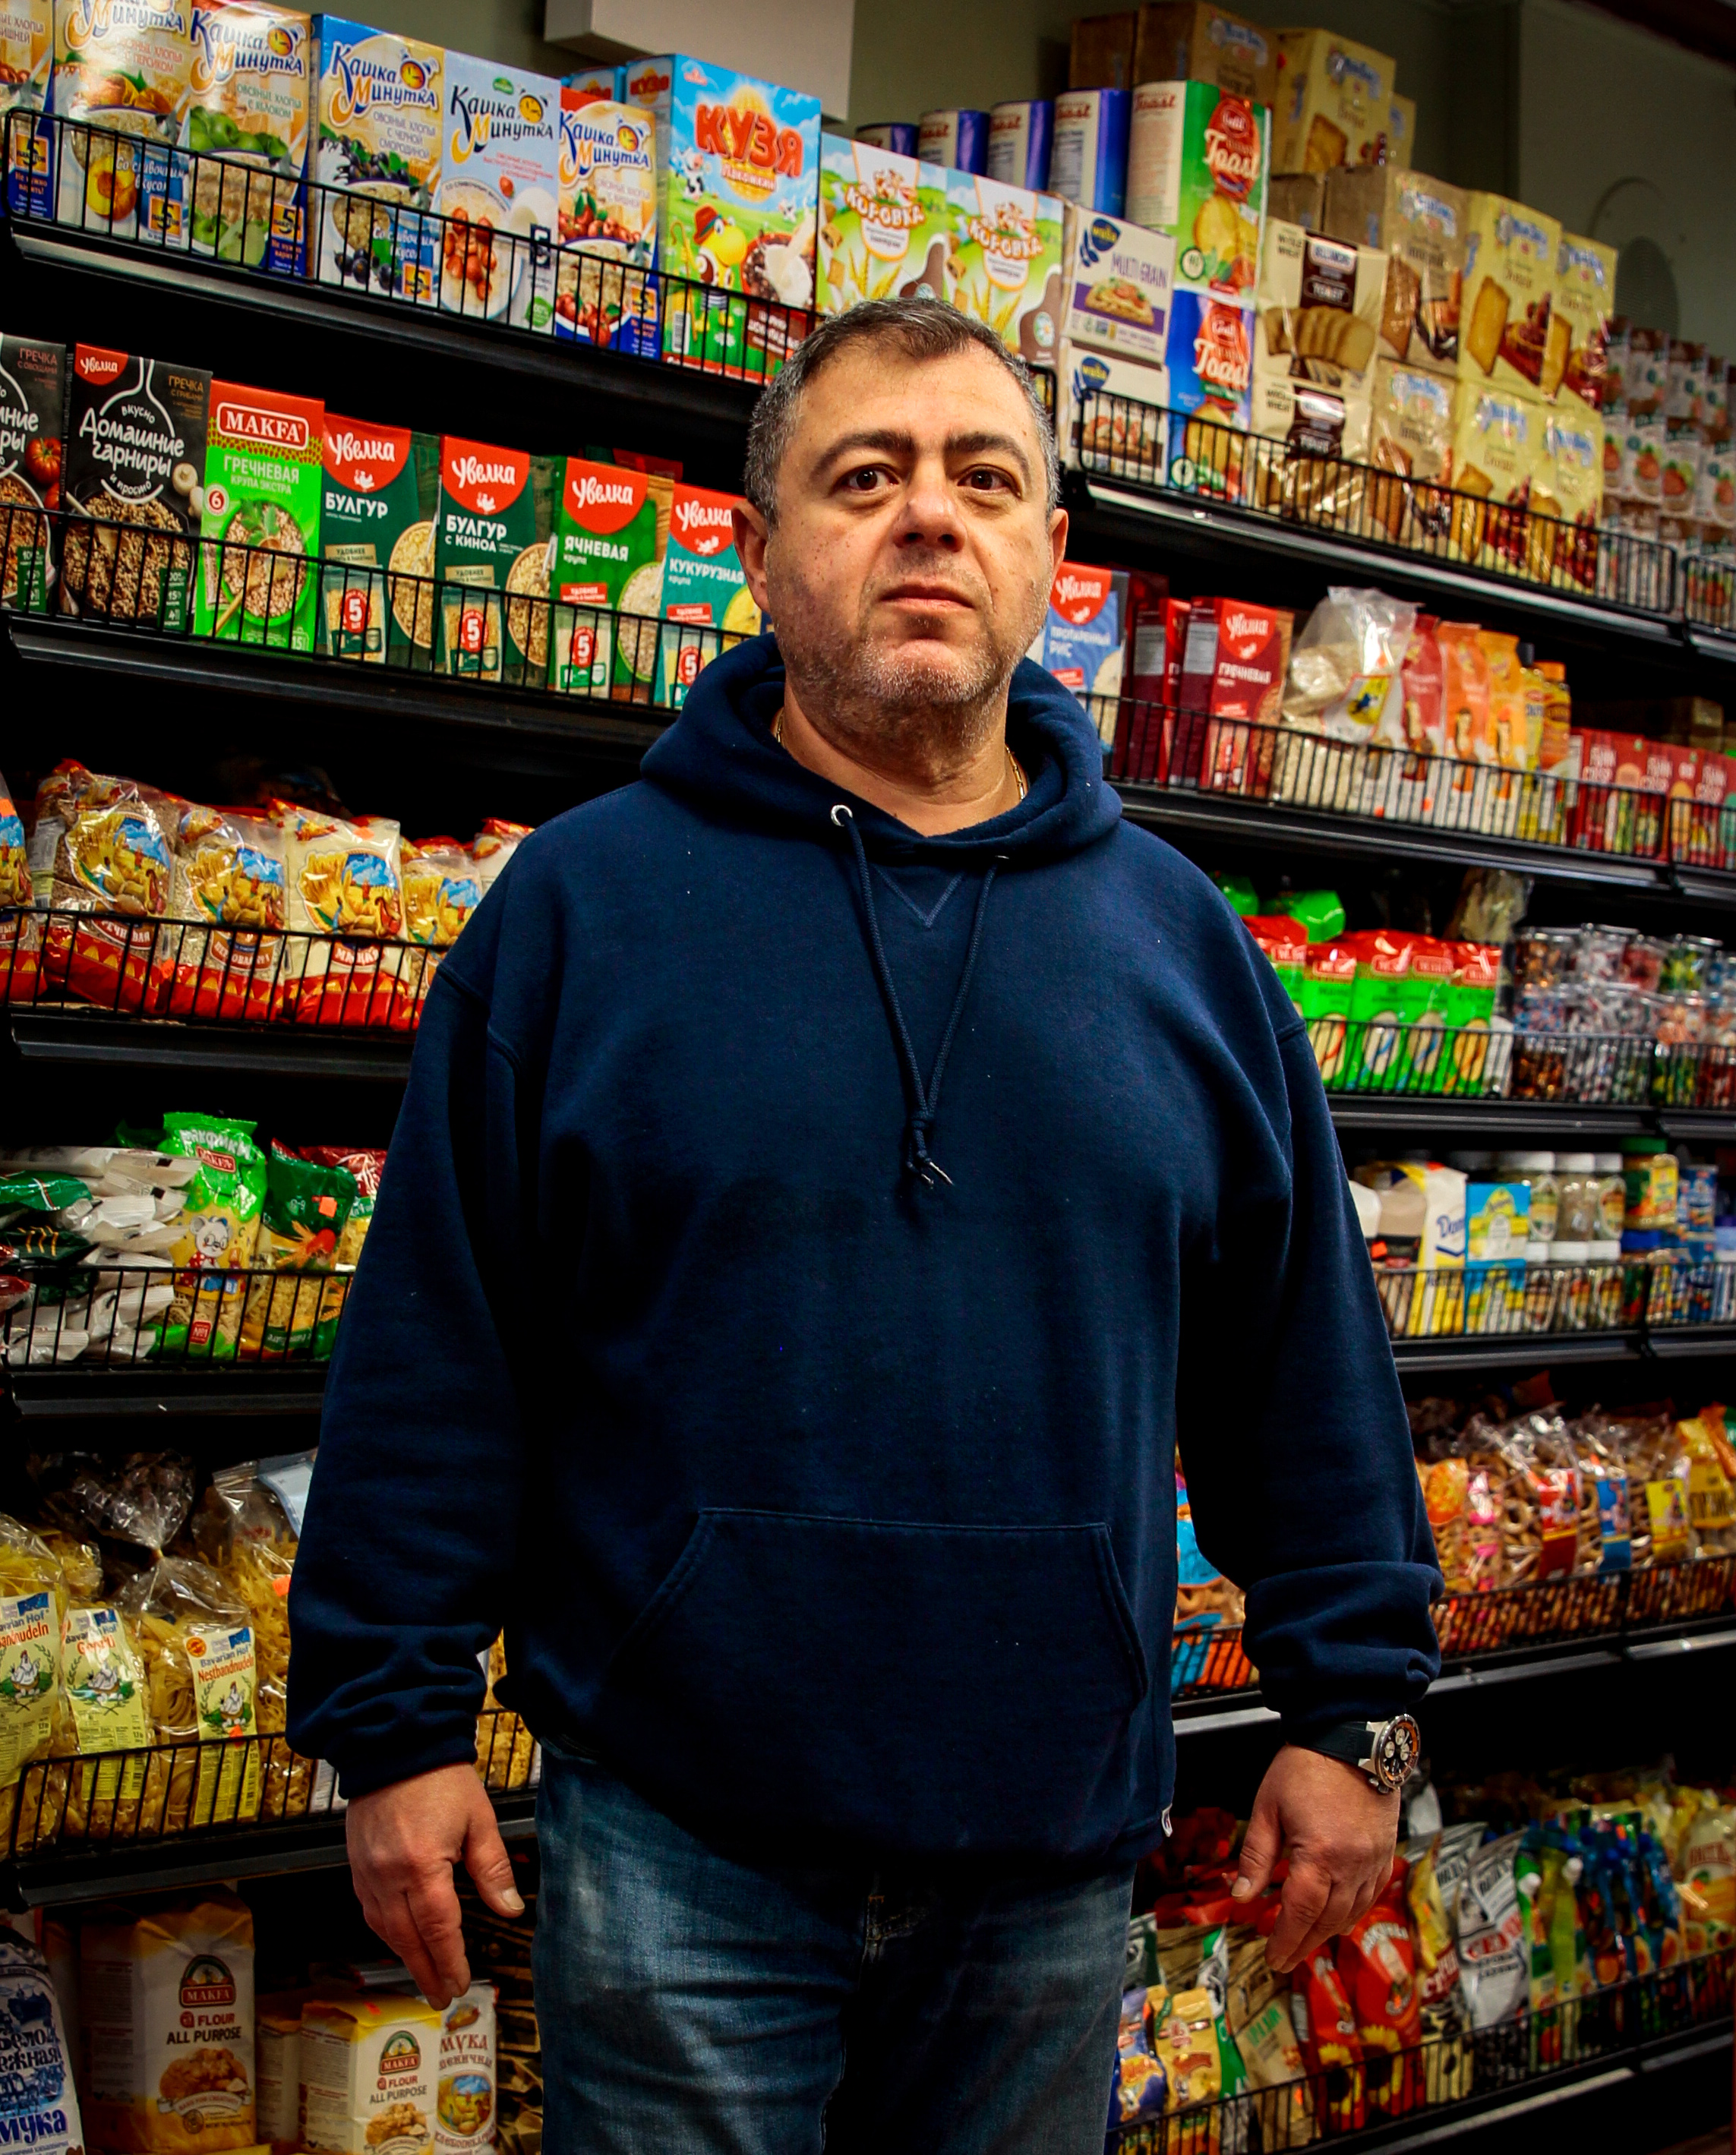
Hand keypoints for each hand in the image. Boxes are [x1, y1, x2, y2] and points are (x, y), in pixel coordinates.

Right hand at [346, 1763, 523, 2006]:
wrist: (396, 1742)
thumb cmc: (440, 1777)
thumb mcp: (479, 1819)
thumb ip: (492, 1869)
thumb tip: (510, 1908)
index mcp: (422, 1865)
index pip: (437, 1929)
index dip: (449, 1961)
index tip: (459, 1984)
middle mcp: (388, 1874)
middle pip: (407, 1938)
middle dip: (426, 1971)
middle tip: (441, 1996)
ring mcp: (367, 1870)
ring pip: (384, 1928)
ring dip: (404, 1955)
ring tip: (424, 1974)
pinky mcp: (356, 1862)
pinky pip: (369, 1908)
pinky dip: (385, 1930)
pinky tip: (399, 1938)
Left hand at [1230, 1742, 1398, 1975]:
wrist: (1350, 1736)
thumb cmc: (1305, 1766)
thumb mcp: (1268, 1807)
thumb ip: (1256, 1856)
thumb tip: (1241, 1896)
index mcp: (1319, 1855)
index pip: (1300, 1913)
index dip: (1285, 1940)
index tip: (1273, 1959)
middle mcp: (1351, 1864)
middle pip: (1326, 1919)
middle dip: (1303, 1943)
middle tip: (1284, 1959)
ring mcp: (1373, 1859)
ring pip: (1352, 1911)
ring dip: (1328, 1932)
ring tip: (1306, 1942)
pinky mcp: (1386, 1850)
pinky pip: (1373, 1892)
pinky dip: (1355, 1911)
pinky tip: (1341, 1918)